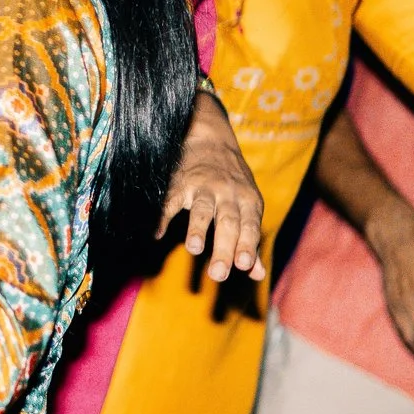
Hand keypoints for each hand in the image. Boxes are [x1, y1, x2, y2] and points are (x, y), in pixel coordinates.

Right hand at [158, 94, 264, 282]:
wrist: (210, 138)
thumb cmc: (233, 181)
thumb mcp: (248, 206)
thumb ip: (250, 241)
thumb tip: (256, 274)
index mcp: (248, 200)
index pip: (250, 226)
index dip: (247, 245)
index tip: (243, 266)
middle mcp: (227, 193)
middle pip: (228, 222)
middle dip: (224, 248)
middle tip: (219, 274)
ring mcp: (203, 186)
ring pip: (202, 209)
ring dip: (199, 229)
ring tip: (195, 249)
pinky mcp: (180, 183)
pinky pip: (170, 200)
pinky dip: (162, 217)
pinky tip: (156, 234)